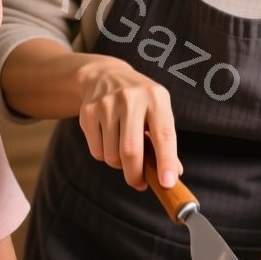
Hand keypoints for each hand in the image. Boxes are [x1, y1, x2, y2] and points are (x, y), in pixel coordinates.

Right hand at [78, 58, 181, 189]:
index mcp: (156, 98)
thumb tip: (172, 175)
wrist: (105, 76)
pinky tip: (109, 141)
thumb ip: (165, 141)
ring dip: (119, 165)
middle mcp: (130, 99)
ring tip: (124, 152)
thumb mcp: (158, 111)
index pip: (163, 135)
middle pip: (130, 151)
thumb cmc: (140, 101)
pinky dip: (105, 156)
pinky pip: (97, 151)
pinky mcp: (88, 113)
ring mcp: (106, 105)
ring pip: (111, 156)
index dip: (166, 161)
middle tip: (139, 183)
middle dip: (135, 175)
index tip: (167, 183)